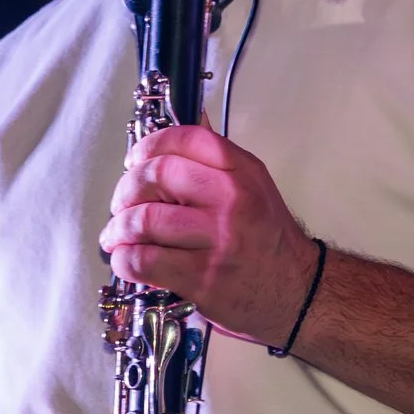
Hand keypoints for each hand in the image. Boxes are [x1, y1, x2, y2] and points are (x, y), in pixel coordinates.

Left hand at [100, 126, 320, 346]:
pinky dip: (126, 260)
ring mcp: (217, 240)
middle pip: (159, 175)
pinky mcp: (203, 277)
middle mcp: (232, 201)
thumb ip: (217, 159)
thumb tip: (185, 122)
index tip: (135, 159)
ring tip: (117, 235)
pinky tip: (126, 259)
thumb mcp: (254, 186)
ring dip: (120, 228)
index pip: (187, 139)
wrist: (296, 291)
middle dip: (127, 188)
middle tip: (121, 202)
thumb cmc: (269, 240)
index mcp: (243, 172)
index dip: (150, 145)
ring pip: (146, 220)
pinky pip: (146, 261)